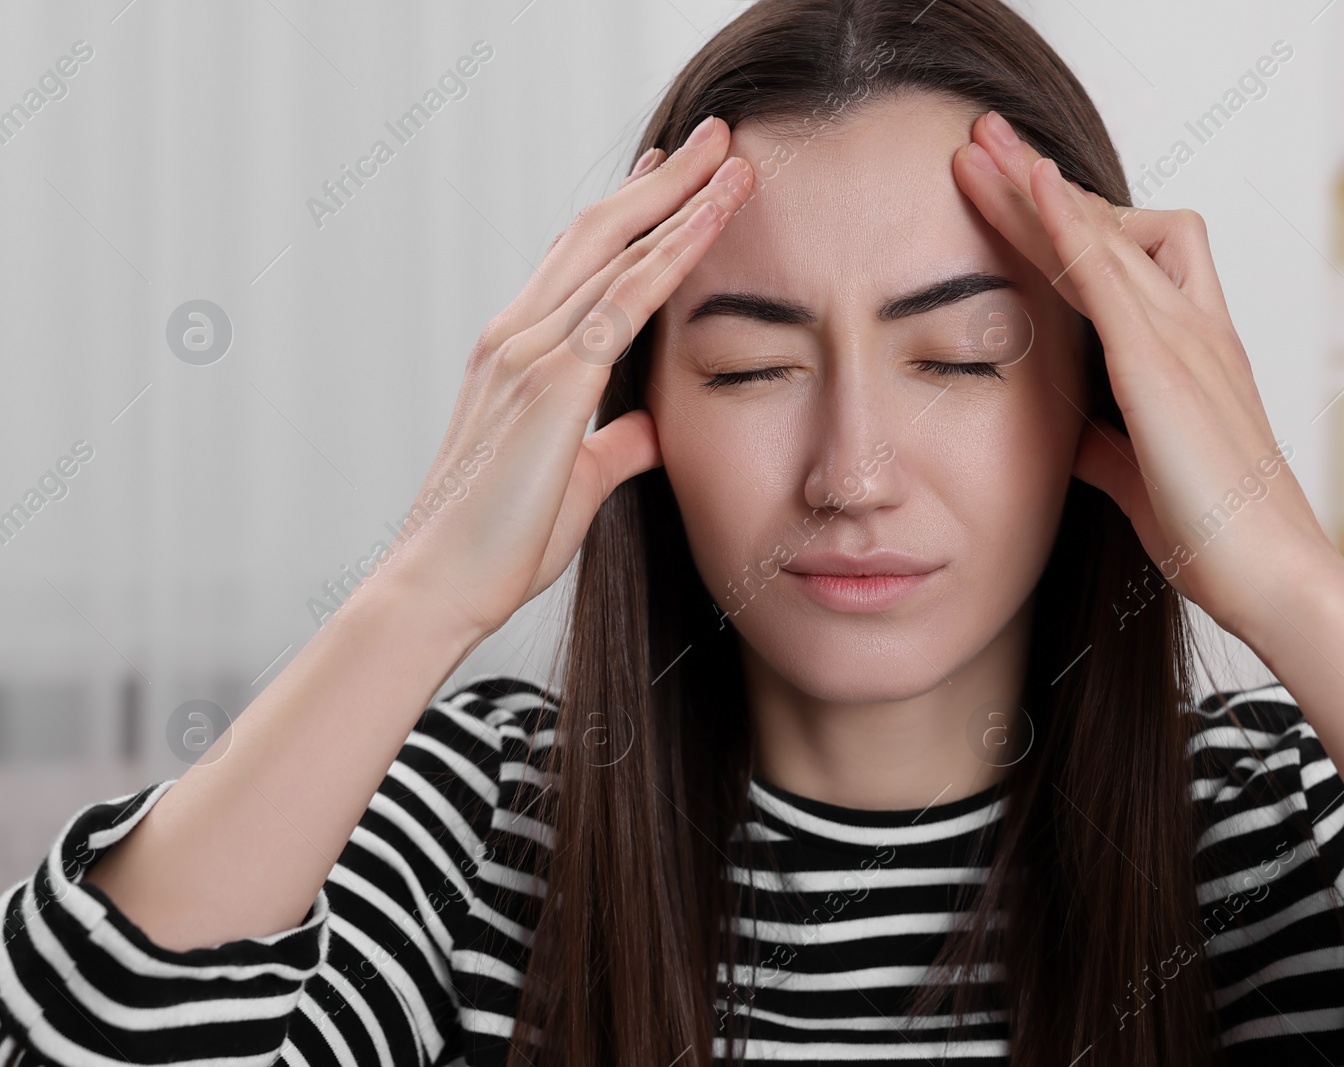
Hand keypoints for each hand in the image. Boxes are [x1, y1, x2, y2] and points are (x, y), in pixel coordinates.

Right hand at [382, 117, 755, 637]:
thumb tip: (652, 428)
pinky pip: (625, 299)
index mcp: (516, 353)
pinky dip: (672, 252)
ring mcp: (529, 351)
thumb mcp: (575, 483)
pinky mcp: (551, 382)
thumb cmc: (496, 545)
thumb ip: (615, 446)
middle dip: (662, 180)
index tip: (670, 176)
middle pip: (598, 232)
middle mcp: (517, 335)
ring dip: (678, 196)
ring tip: (730, 155)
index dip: (630, 213)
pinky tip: (712, 220)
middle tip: (715, 137)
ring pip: (615, 248)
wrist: (441, 585)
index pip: (579, 261)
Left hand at [951, 110, 1343, 640]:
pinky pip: (1108, 271)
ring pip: (1102, 233)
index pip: (1111, 266)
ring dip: (1034, 185)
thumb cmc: (1222, 538)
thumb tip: (1073, 435)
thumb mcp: (1143, 481)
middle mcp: (1190, 328)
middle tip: (981, 137)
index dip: (1056, 223)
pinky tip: (1030, 184)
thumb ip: (1107, 449)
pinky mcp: (1164, 364)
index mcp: (1186, 353)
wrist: (1275, 579)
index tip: (1005, 193)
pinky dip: (1068, 222)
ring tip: (980, 141)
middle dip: (1035, 182)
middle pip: (1104, 228)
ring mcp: (1183, 338)